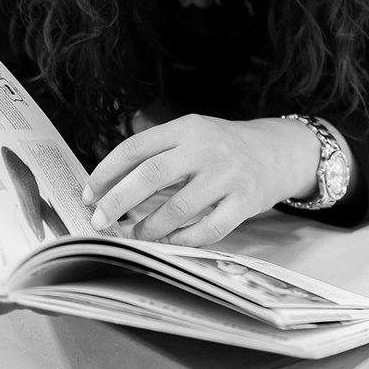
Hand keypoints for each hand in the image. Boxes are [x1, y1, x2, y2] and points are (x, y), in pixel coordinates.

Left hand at [82, 115, 316, 246]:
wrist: (279, 150)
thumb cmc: (224, 146)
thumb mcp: (192, 132)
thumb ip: (157, 150)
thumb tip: (109, 183)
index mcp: (186, 128)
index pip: (135, 147)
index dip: (106, 172)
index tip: (89, 194)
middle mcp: (205, 148)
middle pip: (150, 175)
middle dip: (117, 202)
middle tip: (100, 221)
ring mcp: (227, 175)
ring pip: (177, 208)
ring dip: (149, 228)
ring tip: (136, 235)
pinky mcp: (245, 201)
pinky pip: (208, 229)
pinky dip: (184, 239)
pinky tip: (171, 241)